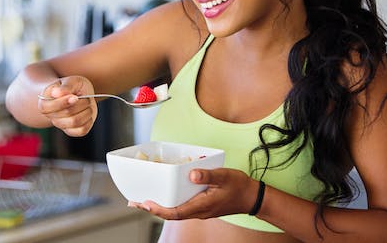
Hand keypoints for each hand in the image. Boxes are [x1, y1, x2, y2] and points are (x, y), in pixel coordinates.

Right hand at [37, 76, 97, 136]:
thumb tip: (57, 93)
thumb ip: (65, 87)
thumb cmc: (72, 87)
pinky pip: (81, 131)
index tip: (75, 96)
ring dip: (86, 111)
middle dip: (81, 103)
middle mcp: (51, 116)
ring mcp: (61, 125)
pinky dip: (88, 120)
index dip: (65, 102)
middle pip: (67, 113)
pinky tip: (87, 112)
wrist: (78, 94)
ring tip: (87, 104)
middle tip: (85, 97)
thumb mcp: (71, 81)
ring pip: (75, 122)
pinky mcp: (71, 131)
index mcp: (45, 103)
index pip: (52, 107)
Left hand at [129, 168, 257, 219]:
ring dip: (158, 207)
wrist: (251, 197)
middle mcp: (198, 211)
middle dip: (152, 209)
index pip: (175, 212)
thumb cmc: (238, 187)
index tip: (145, 203)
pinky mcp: (201, 207)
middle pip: (170, 214)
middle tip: (134, 202)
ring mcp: (199, 210)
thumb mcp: (224, 177)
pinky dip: (169, 203)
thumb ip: (208, 175)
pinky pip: (181, 208)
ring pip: (174, 212)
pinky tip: (163, 196)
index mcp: (201, 206)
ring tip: (142, 200)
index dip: (158, 209)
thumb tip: (192, 174)